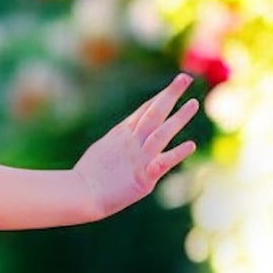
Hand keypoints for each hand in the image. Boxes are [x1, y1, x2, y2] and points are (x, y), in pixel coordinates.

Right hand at [74, 73, 198, 220]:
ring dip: (178, 118)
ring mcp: (139, 158)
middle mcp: (132, 142)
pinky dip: (177, 154)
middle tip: (185, 78)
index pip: (145, 111)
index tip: (175, 84)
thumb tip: (124, 135)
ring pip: (162, 133)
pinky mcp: (143, 177)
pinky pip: (163, 163)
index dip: (160, 97)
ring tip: (193, 104)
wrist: (79, 194)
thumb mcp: (102, 150)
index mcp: (121, 135)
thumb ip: (117, 142)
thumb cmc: (87, 176)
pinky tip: (191, 145)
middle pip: (154, 113)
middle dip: (170, 95)